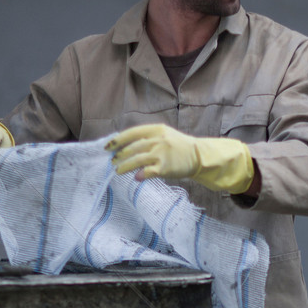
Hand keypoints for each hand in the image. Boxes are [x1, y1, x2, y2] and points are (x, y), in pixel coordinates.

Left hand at [107, 123, 253, 194]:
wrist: (199, 156)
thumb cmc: (180, 147)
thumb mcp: (165, 135)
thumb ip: (148, 140)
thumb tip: (128, 148)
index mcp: (156, 130)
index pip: (132, 133)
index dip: (118, 140)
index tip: (108, 146)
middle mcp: (158, 140)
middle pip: (132, 148)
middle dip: (119, 155)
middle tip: (113, 161)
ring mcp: (161, 154)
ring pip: (136, 160)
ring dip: (124, 166)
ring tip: (118, 171)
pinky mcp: (165, 167)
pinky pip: (147, 172)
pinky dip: (140, 175)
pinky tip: (136, 178)